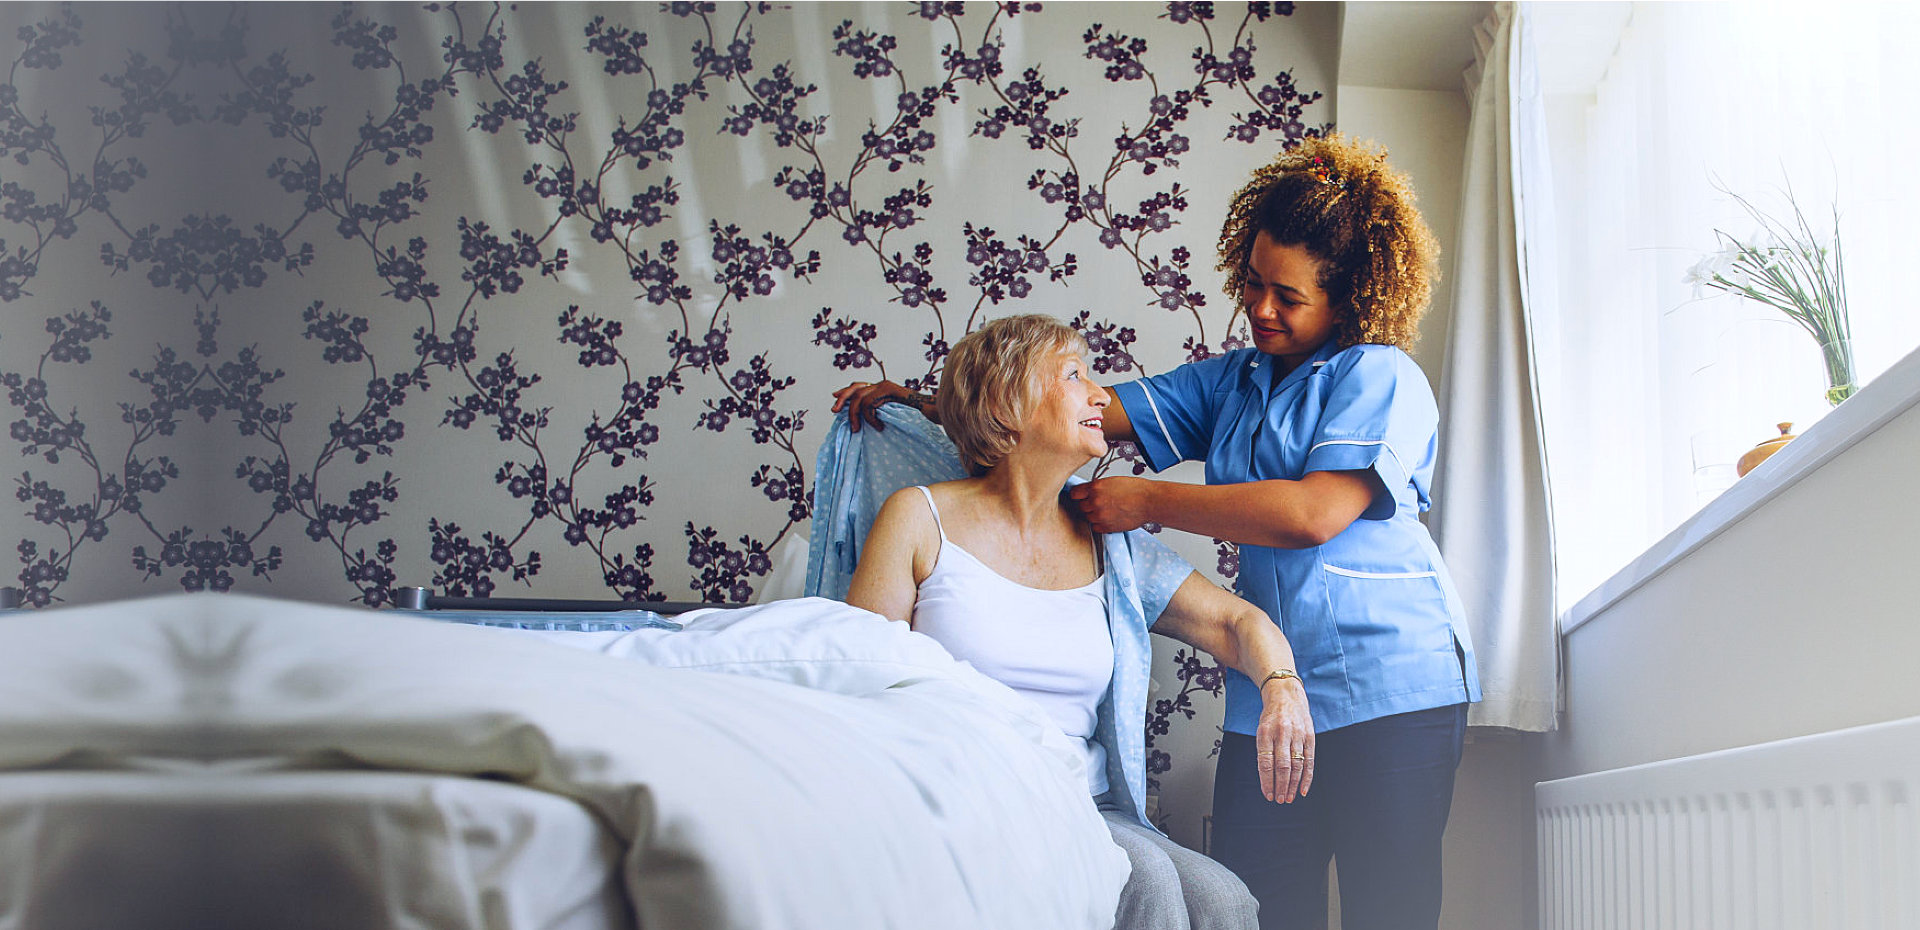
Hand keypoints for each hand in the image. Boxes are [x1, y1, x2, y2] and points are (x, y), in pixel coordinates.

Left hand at [830, 380, 909, 431]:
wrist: (933, 412)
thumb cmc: (914, 418)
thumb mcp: (889, 417)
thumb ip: (876, 414)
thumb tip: (857, 421)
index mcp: (881, 390)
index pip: (858, 387)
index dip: (845, 392)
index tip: (834, 399)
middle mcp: (881, 385)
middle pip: (854, 388)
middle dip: (842, 399)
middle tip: (834, 411)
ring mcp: (885, 386)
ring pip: (859, 398)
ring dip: (854, 415)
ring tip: (858, 430)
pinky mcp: (889, 390)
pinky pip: (869, 403)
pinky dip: (869, 418)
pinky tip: (878, 427)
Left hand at [1066, 477, 1155, 532]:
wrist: (1149, 501)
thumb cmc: (1136, 490)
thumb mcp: (1112, 481)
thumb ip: (1098, 487)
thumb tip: (1088, 492)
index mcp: (1096, 487)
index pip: (1074, 493)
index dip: (1079, 495)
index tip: (1081, 496)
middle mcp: (1095, 502)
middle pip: (1080, 506)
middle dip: (1088, 504)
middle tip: (1098, 503)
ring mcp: (1100, 515)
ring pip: (1088, 517)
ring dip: (1095, 514)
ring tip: (1108, 510)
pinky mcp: (1106, 527)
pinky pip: (1095, 527)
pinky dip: (1100, 524)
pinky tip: (1110, 517)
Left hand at [1254, 675, 1314, 802]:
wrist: (1286, 694)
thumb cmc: (1271, 716)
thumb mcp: (1261, 730)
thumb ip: (1263, 751)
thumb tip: (1266, 778)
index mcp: (1265, 732)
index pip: (1265, 762)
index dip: (1266, 781)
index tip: (1267, 794)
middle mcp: (1282, 733)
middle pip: (1282, 765)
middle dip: (1280, 786)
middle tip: (1279, 799)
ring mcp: (1298, 734)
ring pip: (1296, 765)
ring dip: (1292, 784)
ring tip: (1288, 797)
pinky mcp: (1310, 736)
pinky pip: (1309, 760)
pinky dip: (1307, 777)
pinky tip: (1302, 789)